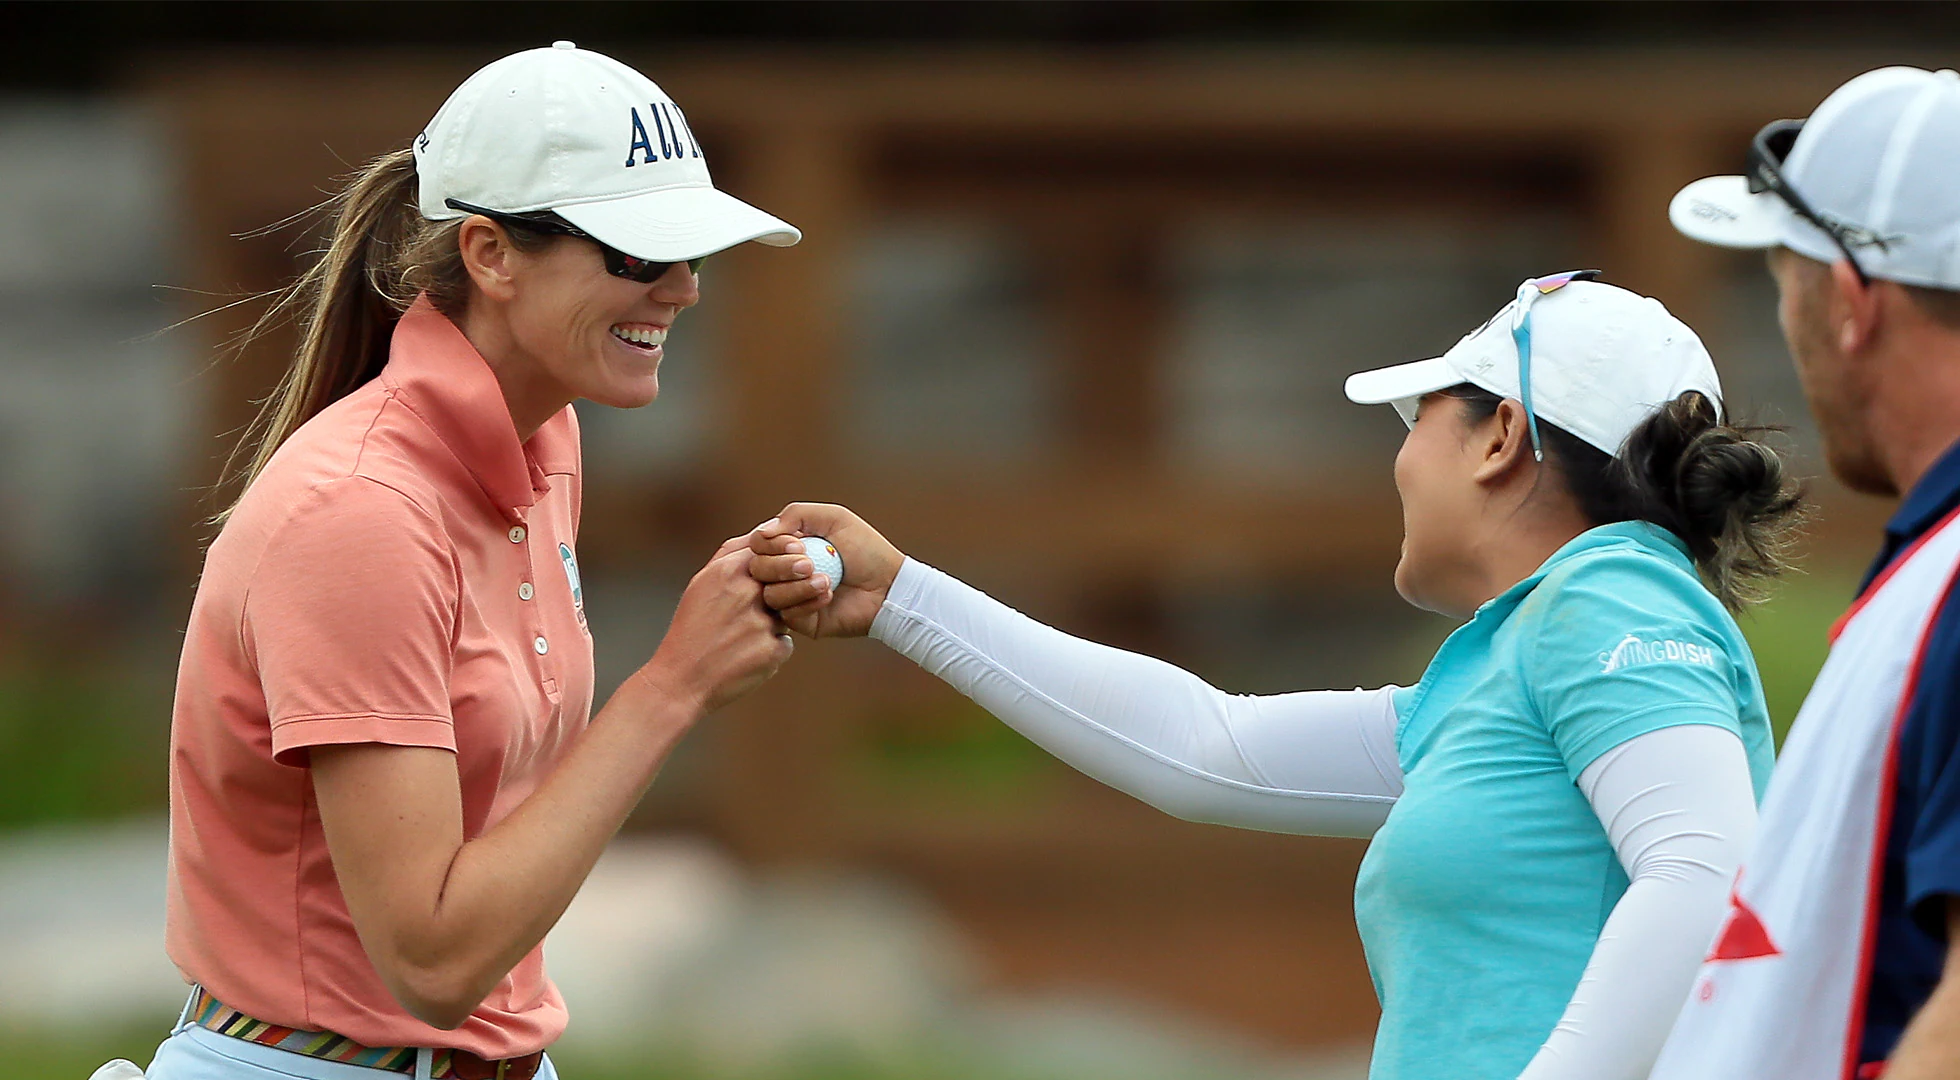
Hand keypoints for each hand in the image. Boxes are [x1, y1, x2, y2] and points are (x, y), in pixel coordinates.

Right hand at [636, 538, 793, 712]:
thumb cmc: (692, 628)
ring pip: (790, 611)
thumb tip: (766, 528)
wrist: (681, 680)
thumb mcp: (702, 583)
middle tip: (818, 579)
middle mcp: (746, 595)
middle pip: (790, 576)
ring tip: (754, 630)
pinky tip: (748, 656)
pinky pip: (784, 641)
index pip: (769, 549)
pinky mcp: (773, 651)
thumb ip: (732, 554)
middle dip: (803, 577)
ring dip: (783, 616)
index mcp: (727, 573)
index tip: (798, 552)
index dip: (788, 549)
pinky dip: (772, 646)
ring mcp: (762, 624)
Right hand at [748, 503, 902, 638]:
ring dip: (797, 586)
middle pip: (757, 569)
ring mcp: (791, 597)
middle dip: (781, 565)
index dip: (771, 544)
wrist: (889, 584)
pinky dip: (807, 603)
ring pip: (769, 594)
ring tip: (827, 581)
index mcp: (788, 546)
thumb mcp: (834, 518)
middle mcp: (784, 571)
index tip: (798, 544)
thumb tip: (764, 532)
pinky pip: (787, 615)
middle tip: (810, 563)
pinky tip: (829, 596)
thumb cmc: (866, 549)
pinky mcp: (801, 621)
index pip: (758, 544)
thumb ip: (797, 514)